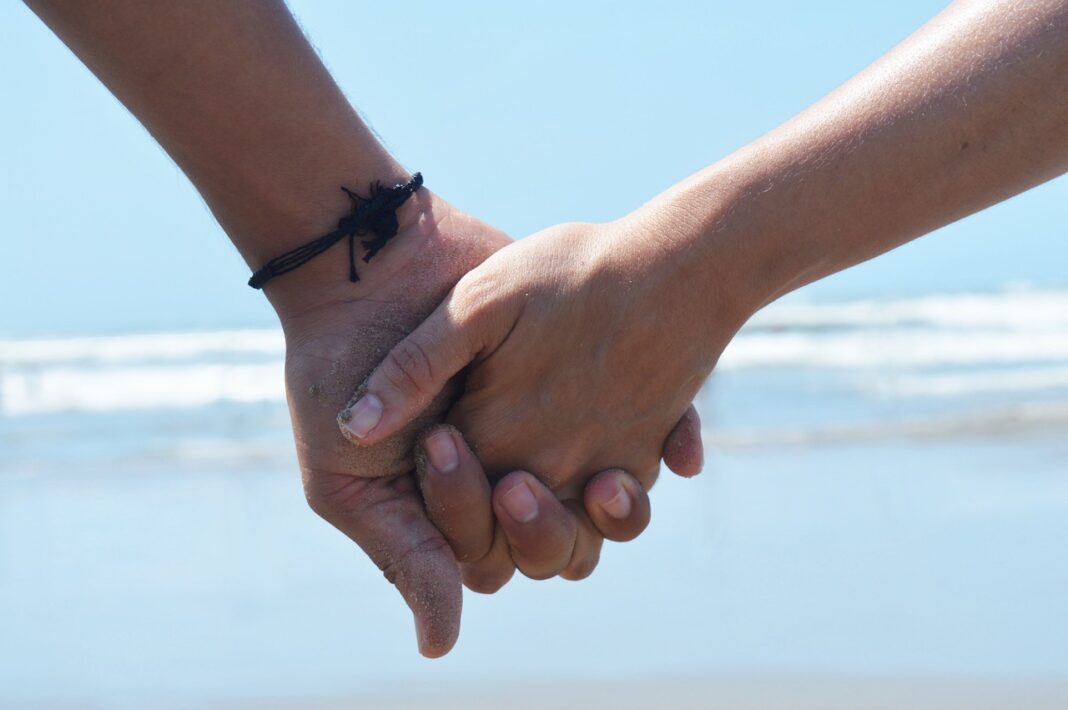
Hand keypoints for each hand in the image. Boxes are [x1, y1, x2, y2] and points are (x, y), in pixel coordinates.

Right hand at [281, 192, 694, 654]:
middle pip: (557, 546)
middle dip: (544, 526)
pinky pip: (648, 435)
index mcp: (450, 510)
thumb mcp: (349, 478)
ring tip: (609, 482)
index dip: (477, 530)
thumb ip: (403, 554)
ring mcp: (551, 434)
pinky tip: (676, 446)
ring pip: (609, 507)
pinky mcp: (590, 388)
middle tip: (516, 480)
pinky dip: (670, 444)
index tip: (446, 456)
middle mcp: (505, 478)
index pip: (489, 559)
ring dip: (618, 508)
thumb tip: (441, 646)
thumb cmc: (340, 372)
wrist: (372, 265)